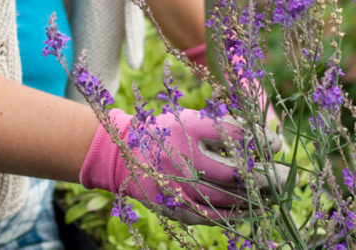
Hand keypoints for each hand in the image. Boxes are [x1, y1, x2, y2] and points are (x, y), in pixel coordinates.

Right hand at [80, 108, 288, 224]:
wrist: (124, 156)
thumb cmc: (165, 133)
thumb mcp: (189, 118)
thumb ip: (222, 125)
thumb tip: (263, 141)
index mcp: (188, 129)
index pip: (238, 135)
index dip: (263, 140)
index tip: (275, 144)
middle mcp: (184, 158)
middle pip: (237, 173)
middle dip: (267, 176)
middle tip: (283, 177)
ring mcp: (179, 186)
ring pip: (229, 199)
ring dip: (257, 199)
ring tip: (272, 196)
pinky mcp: (174, 207)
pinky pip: (212, 216)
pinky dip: (236, 215)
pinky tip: (250, 210)